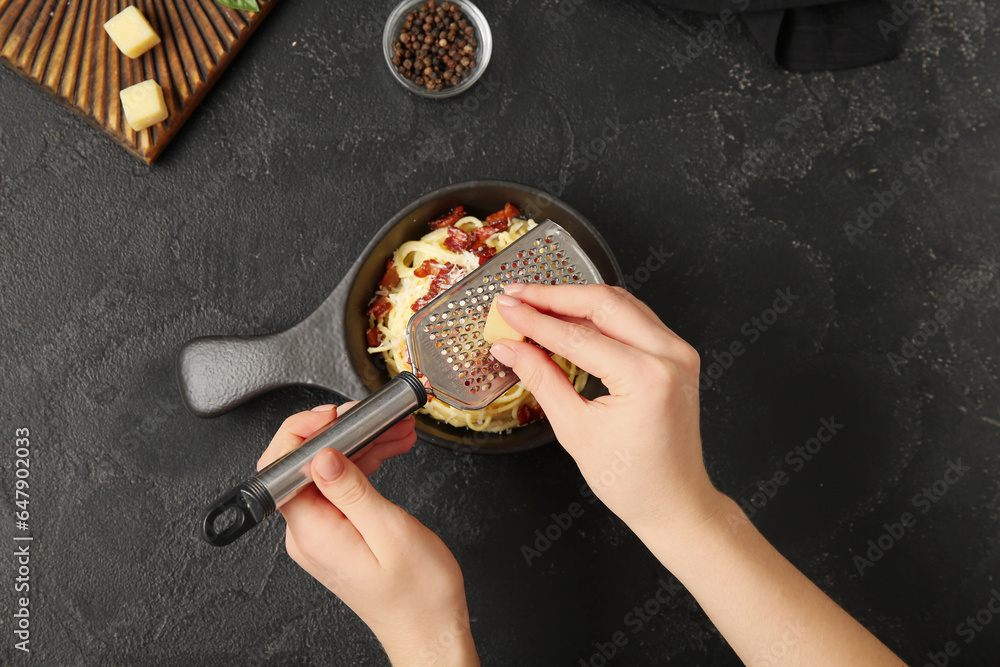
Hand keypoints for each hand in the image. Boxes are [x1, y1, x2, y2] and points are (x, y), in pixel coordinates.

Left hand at [257, 404, 478, 666]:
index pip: (282, 468)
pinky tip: (390, 450)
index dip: (302, 432)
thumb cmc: (418, 594)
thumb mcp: (390, 530)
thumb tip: (320, 455)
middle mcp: (309, 534)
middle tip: (377, 417)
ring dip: (361, 445)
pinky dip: (366, 466)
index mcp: (313, 532)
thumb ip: (352, 489)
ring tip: (396, 430)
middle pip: (306, 465)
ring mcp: (322, 535)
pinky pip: (342, 489)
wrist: (430, 630)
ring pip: (329, 473)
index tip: (334, 414)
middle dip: (343, 431)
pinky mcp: (337, 535)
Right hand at [488, 284, 722, 538]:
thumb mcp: (575, 430)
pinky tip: (569, 315)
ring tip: (536, 301)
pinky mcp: (676, 354)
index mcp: (645, 377)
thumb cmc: (632, 480)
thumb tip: (511, 348)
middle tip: (516, 295)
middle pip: (602, 303)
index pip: (577, 336)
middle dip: (554, 296)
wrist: (674, 501)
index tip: (506, 309)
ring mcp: (677, 352)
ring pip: (620, 303)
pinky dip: (599, 312)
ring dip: (576, 299)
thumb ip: (541, 379)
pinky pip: (634, 318)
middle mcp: (668, 356)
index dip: (534, 320)